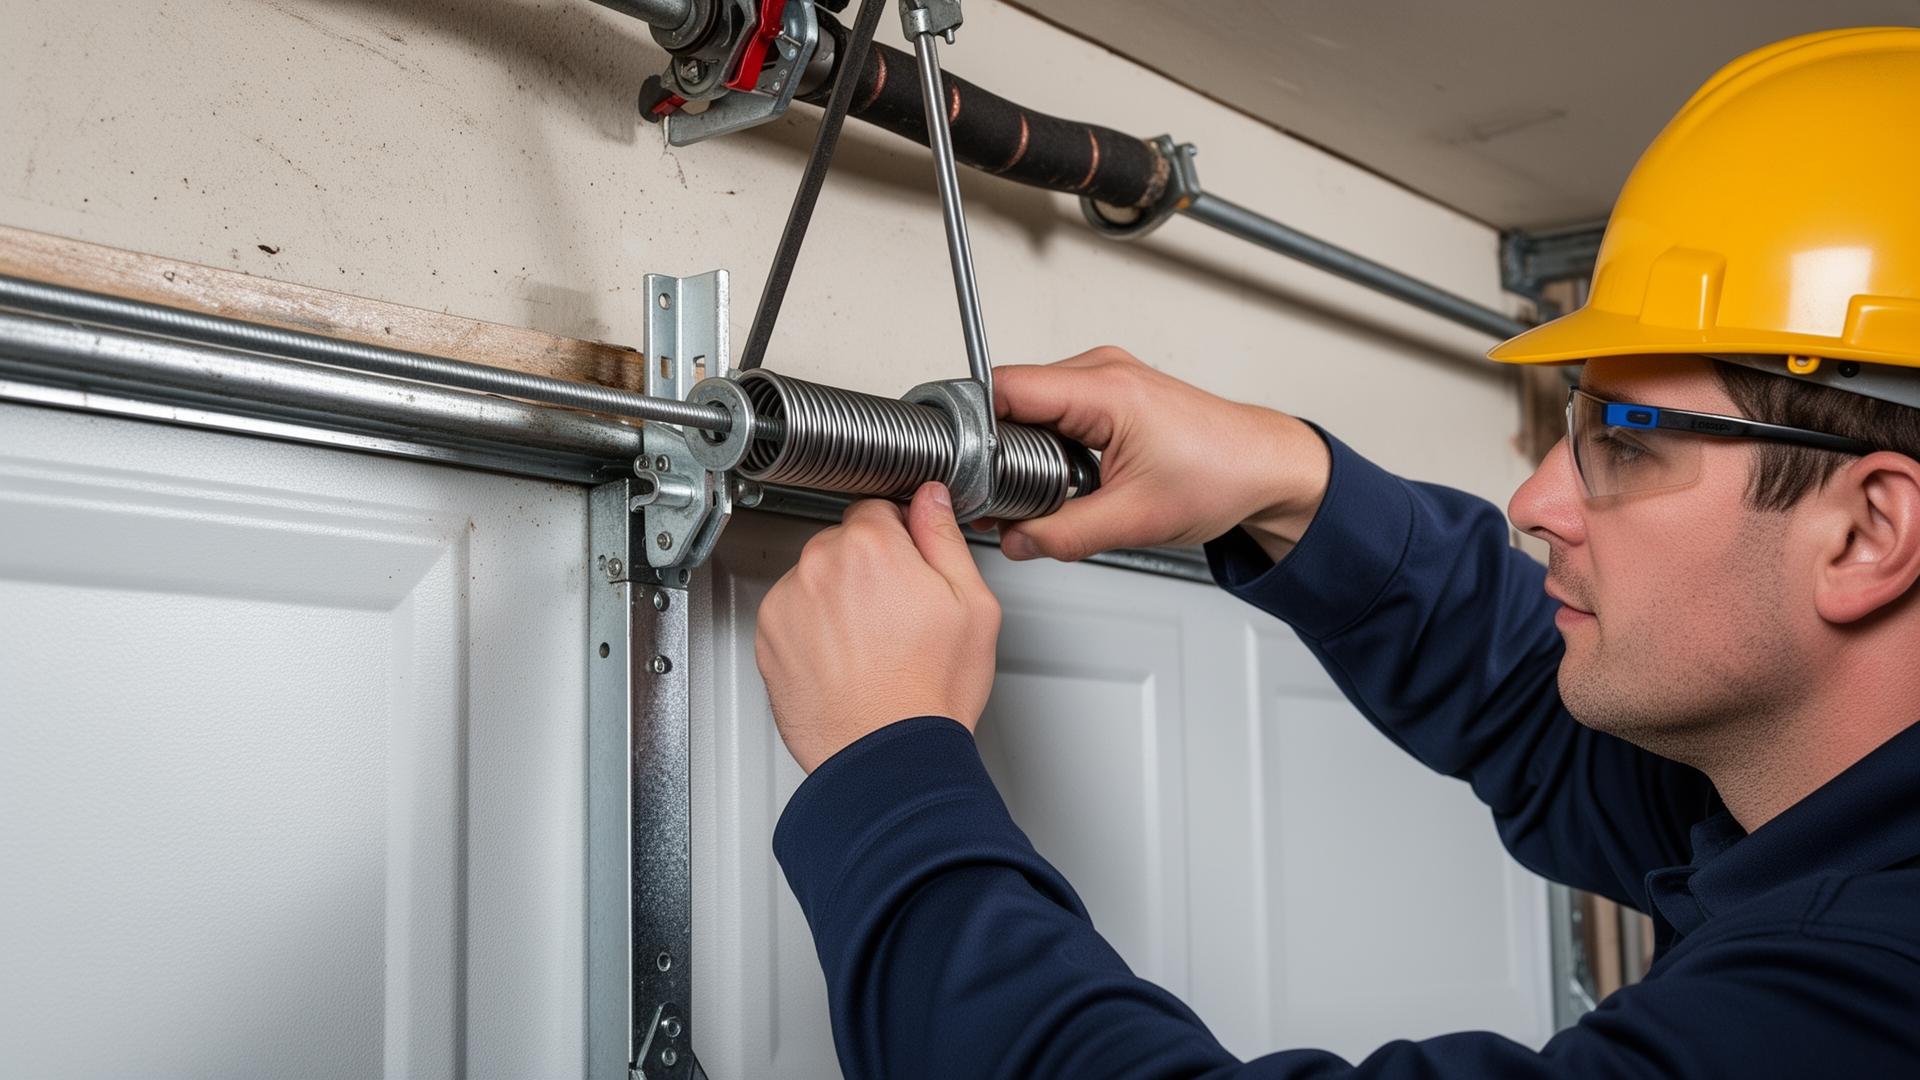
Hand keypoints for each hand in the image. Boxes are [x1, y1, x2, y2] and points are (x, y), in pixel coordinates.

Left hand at [755, 482, 1000, 772]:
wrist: (887, 757)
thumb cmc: (930, 692)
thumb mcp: (971, 605)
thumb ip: (944, 539)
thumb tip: (931, 500)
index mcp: (870, 547)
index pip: (877, 509)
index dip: (900, 537)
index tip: (909, 567)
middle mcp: (819, 566)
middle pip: (842, 543)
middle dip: (867, 567)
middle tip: (896, 614)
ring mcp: (787, 602)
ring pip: (814, 578)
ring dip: (835, 596)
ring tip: (869, 643)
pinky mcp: (767, 638)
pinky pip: (790, 614)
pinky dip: (810, 628)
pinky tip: (843, 657)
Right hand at [989, 347, 1331, 562]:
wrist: (1266, 467)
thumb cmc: (1224, 474)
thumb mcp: (1135, 519)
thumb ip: (1064, 535)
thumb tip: (1017, 540)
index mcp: (1106, 389)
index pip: (1004, 388)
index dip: (973, 427)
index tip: (961, 464)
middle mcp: (1103, 370)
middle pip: (1012, 396)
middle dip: (997, 446)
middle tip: (999, 492)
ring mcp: (1107, 376)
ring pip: (1032, 404)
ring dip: (1024, 446)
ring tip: (1041, 486)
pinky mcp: (1111, 391)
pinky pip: (1056, 408)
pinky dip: (1049, 441)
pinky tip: (1063, 474)